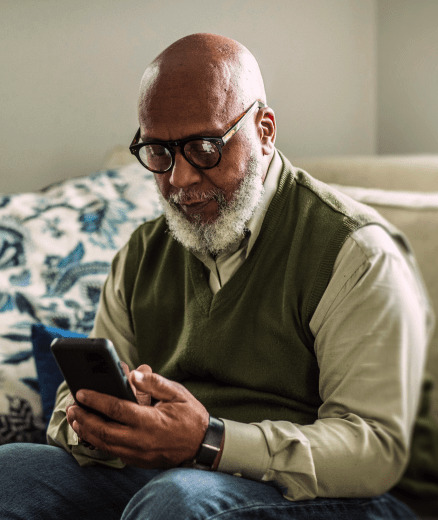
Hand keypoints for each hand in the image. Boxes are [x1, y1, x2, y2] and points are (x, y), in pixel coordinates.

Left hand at [66, 368, 208, 467]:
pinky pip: (113, 451)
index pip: (116, 409)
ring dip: (87, 431)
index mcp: (150, 421)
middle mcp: (141, 440)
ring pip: (104, 444)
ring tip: (75, 418)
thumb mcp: (177, 393)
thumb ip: (155, 383)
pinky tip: (91, 431)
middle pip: (103, 430)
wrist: (202, 445)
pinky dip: (98, 441)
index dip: (96, 400)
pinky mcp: (138, 460)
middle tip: (71, 406)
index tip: (81, 392)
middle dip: (84, 417)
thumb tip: (134, 374)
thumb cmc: (190, 416)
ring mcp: (138, 453)